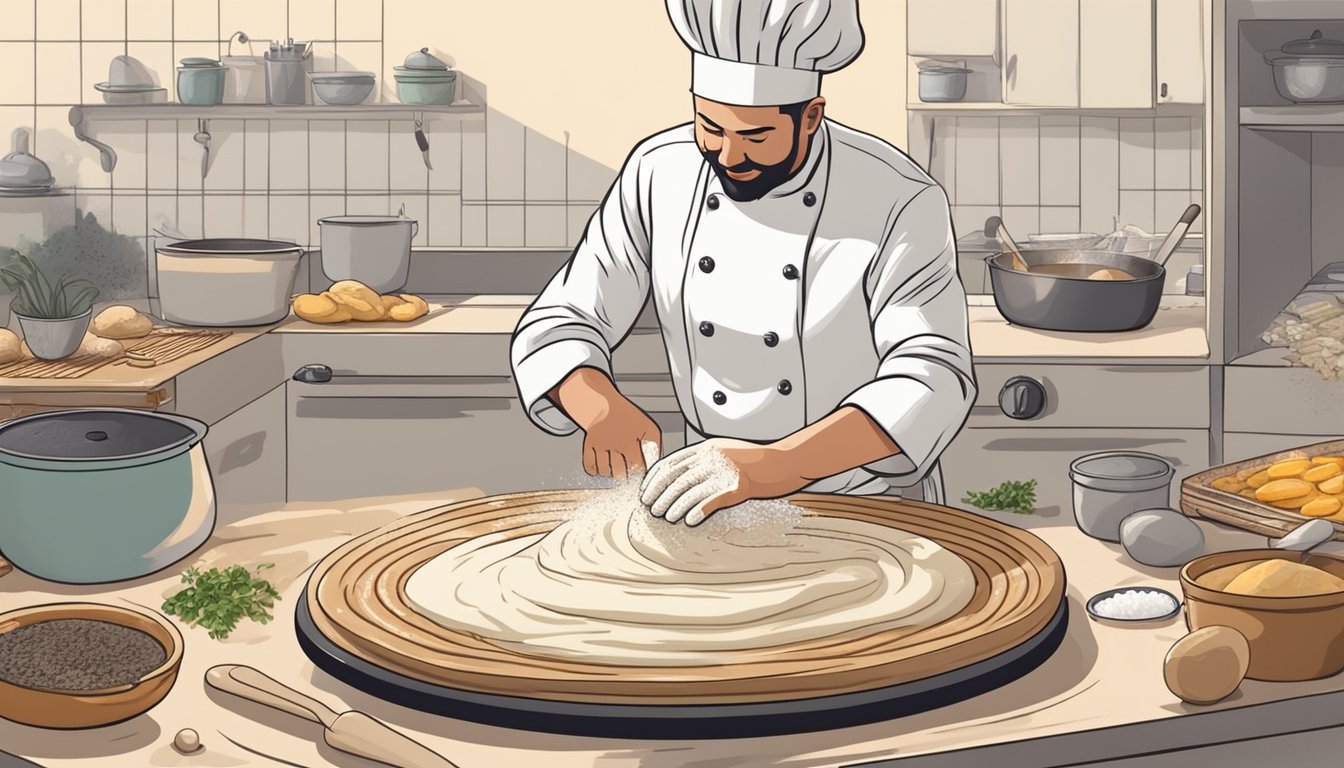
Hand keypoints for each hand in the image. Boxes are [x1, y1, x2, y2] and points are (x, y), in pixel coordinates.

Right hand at [548, 367, 662, 478]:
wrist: (604, 402)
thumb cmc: (627, 416)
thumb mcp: (648, 427)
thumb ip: (655, 447)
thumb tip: (656, 463)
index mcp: (632, 441)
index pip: (638, 469)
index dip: (641, 474)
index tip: (640, 474)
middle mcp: (615, 444)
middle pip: (620, 473)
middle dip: (626, 475)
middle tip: (628, 471)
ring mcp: (601, 446)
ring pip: (605, 472)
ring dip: (611, 473)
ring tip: (616, 466)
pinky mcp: (589, 445)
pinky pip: (590, 466)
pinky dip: (595, 471)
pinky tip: (602, 466)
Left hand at [638, 438, 807, 525]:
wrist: (784, 462)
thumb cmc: (755, 461)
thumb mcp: (724, 451)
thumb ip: (701, 461)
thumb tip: (676, 478)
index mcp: (705, 447)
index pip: (670, 463)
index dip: (654, 480)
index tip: (646, 493)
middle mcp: (712, 456)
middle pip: (677, 478)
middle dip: (661, 495)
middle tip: (652, 509)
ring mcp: (725, 470)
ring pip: (691, 491)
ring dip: (676, 507)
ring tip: (669, 518)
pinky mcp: (739, 485)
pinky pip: (713, 500)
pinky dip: (699, 511)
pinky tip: (690, 521)